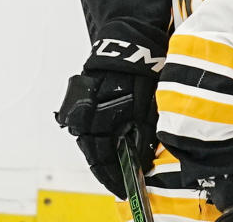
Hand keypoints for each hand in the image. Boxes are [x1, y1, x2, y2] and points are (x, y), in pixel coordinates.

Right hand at [55, 40, 160, 198]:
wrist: (131, 43)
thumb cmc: (142, 71)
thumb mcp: (147, 106)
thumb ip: (142, 134)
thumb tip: (142, 161)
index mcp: (99, 119)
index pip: (101, 159)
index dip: (113, 177)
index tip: (124, 189)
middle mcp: (86, 116)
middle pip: (94, 153)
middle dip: (109, 169)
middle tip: (123, 183)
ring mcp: (84, 109)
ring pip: (92, 142)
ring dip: (106, 155)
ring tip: (120, 168)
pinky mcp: (87, 102)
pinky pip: (92, 127)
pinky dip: (104, 139)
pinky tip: (116, 146)